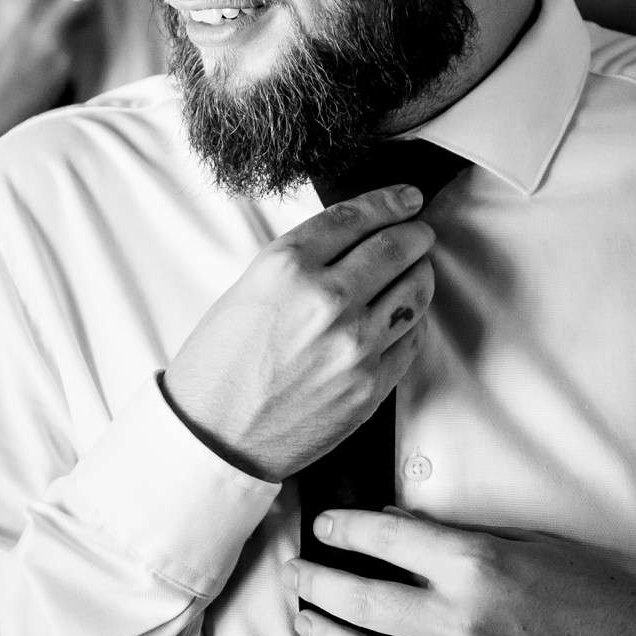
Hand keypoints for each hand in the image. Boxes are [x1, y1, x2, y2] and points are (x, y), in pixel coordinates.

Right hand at [162, 186, 436, 481]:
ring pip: (415, 292)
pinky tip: (403, 316)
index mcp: (287, 268)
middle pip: (396, 248)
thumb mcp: (247, 291)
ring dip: (421, 274)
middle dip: (415, 233)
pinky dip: (412, 321)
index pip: (355, 217)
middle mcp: (326, 300)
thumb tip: (351, 244)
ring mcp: (354, 345)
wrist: (214, 437)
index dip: (389, 201)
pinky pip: (411, 339)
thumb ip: (300, 264)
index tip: (407, 197)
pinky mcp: (371, 384)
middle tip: (419, 232)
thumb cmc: (219, 366)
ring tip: (417, 271)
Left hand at [284, 509, 635, 635]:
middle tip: (296, 573)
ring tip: (305, 620)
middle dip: (315, 584)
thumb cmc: (585, 590)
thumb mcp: (523, 542)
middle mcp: (459, 620)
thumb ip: (454, 537)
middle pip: (359, 599)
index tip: (322, 526)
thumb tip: (391, 526)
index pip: (385, 539)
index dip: (343, 529)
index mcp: (475, 565)